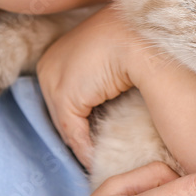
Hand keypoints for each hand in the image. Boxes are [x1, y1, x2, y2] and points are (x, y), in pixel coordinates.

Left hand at [35, 3, 141, 169]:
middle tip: (102, 151)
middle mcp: (50, 64)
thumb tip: (113, 116)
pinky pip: (71, 132)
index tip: (100, 136)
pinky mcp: (62, 95)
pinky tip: (99, 160)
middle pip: (64, 110)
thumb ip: (107, 89)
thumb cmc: (140, 43)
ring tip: (103, 159)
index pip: (69, 95)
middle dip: (83, 130)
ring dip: (84, 142)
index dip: (85, 117)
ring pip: (67, 123)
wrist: (145, 34)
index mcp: (61, 50)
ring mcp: (52, 79)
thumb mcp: (118, 65)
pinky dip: (84, 149)